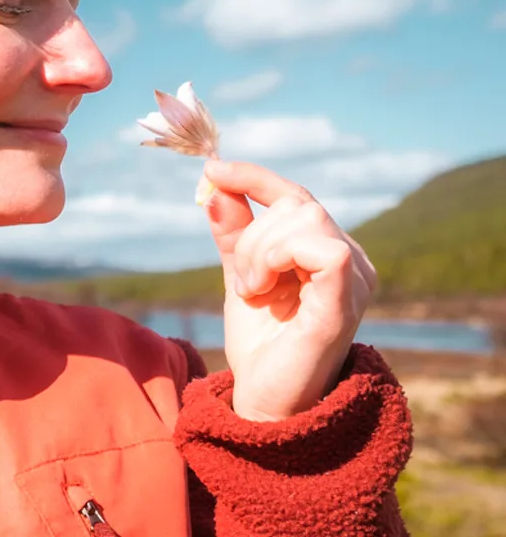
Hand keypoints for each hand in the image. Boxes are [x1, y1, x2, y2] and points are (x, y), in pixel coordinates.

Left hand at [202, 160, 376, 421]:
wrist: (265, 401)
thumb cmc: (260, 343)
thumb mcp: (240, 274)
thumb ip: (233, 231)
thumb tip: (215, 183)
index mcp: (328, 252)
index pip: (297, 196)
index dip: (256, 177)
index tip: (213, 169)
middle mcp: (352, 260)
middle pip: (297, 204)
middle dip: (252, 235)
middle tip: (242, 280)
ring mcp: (356, 280)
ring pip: (305, 218)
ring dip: (260, 249)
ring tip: (253, 290)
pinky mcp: (347, 300)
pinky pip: (324, 248)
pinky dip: (279, 256)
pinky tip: (264, 288)